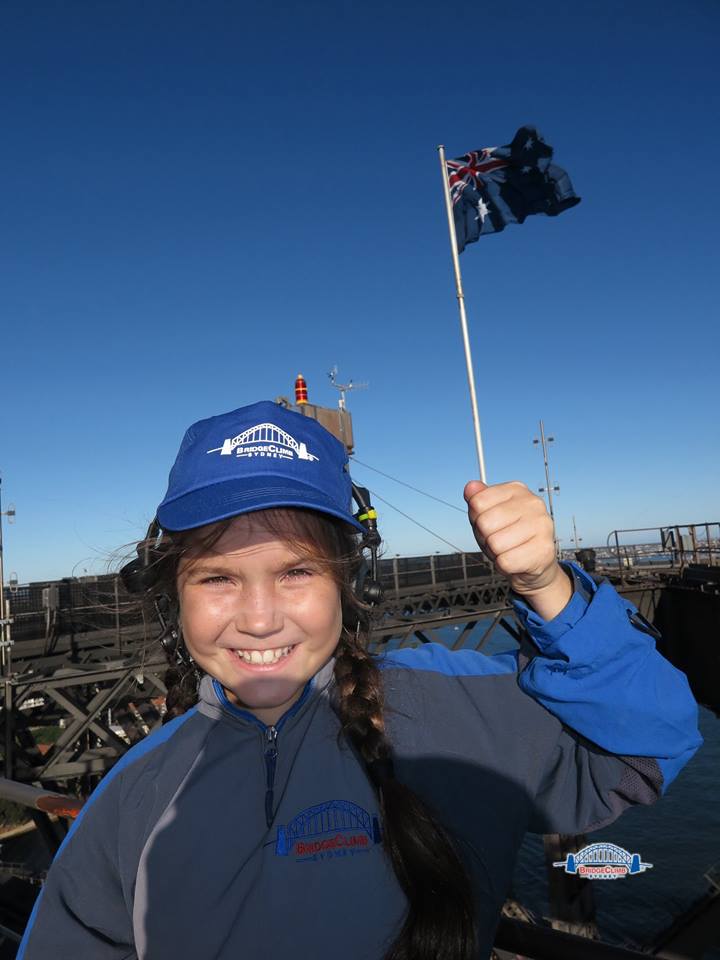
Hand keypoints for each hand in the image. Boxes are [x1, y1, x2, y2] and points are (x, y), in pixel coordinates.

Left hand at [464, 480, 571, 619]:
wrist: (534, 563)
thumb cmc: (508, 536)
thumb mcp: (488, 514)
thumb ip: (478, 500)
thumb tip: (470, 487)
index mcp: (517, 490)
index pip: (477, 502)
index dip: (476, 518)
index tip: (490, 523)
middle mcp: (533, 503)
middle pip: (485, 523)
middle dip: (485, 537)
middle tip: (499, 540)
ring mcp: (542, 525)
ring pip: (495, 544)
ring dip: (495, 552)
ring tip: (508, 549)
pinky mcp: (544, 550)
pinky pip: (506, 562)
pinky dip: (505, 566)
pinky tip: (516, 560)